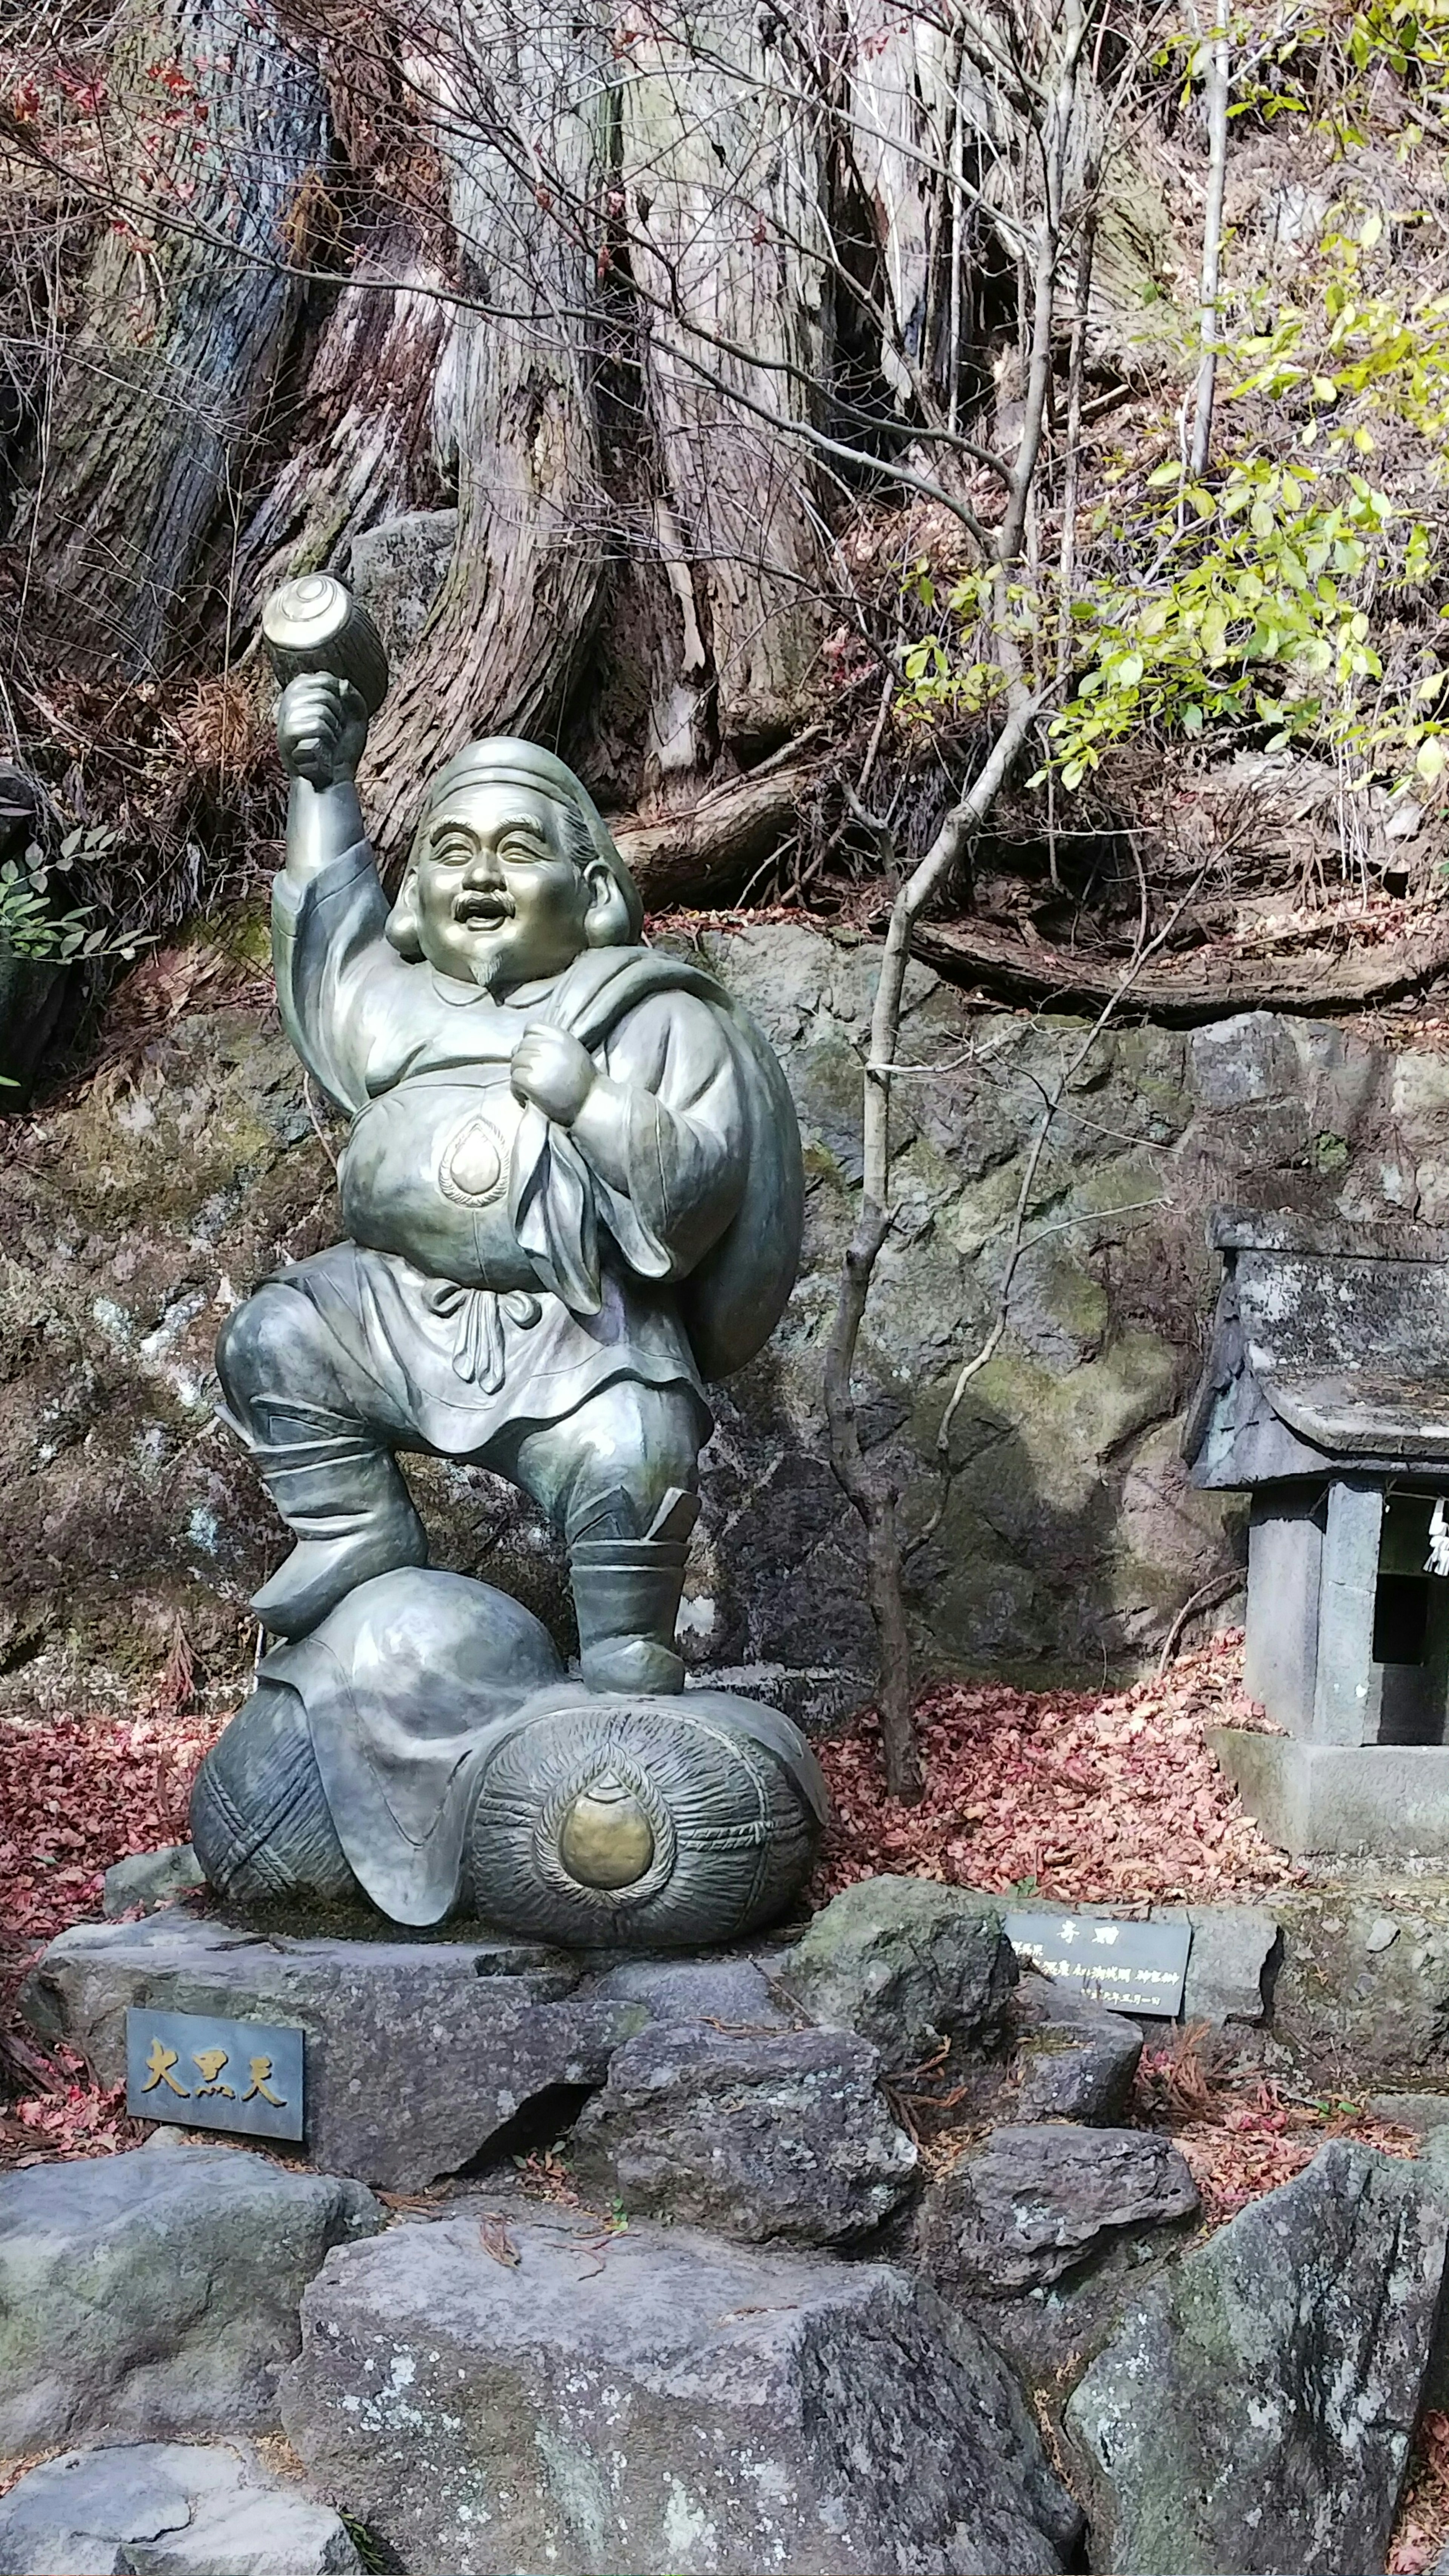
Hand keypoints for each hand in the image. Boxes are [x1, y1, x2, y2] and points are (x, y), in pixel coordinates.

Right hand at [277, 673, 368, 787]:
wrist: (333, 779)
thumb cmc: (342, 749)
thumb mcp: (354, 717)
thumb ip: (352, 695)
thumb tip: (342, 682)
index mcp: (302, 690)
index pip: (325, 678)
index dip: (340, 700)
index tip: (337, 718)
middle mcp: (289, 699)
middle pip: (325, 693)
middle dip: (337, 717)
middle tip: (331, 734)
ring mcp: (286, 716)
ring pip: (321, 710)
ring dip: (332, 731)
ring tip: (325, 744)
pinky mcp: (286, 733)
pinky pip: (316, 726)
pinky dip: (326, 742)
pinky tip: (319, 752)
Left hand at [510, 1025, 595, 1125]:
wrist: (591, 1104)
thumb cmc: (582, 1081)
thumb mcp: (573, 1050)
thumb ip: (552, 1042)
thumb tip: (521, 1044)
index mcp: (560, 1036)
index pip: (532, 1027)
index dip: (529, 1041)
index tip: (536, 1055)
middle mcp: (549, 1047)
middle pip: (520, 1046)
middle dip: (523, 1062)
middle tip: (534, 1077)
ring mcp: (539, 1063)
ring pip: (515, 1063)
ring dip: (520, 1076)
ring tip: (532, 1089)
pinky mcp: (532, 1081)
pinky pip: (514, 1079)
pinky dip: (517, 1090)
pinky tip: (528, 1097)